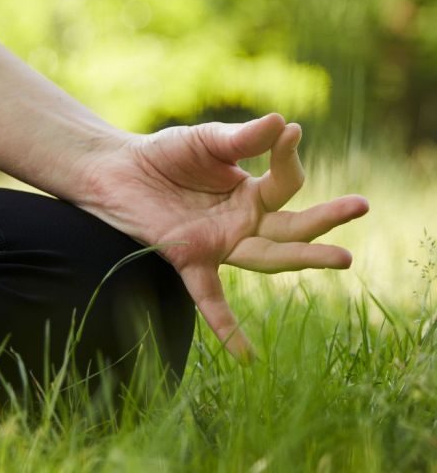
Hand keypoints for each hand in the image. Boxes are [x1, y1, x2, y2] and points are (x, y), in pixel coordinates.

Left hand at [80, 113, 368, 359]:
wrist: (116, 169)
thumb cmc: (164, 154)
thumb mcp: (205, 141)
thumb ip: (240, 138)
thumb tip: (281, 122)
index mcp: (250, 193)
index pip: (285, 183)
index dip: (288, 158)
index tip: (289, 133)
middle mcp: (242, 222)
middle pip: (291, 227)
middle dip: (326, 218)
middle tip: (361, 205)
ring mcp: (219, 243)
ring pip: (268, 257)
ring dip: (303, 258)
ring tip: (341, 257)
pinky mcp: (190, 258)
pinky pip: (211, 298)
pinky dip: (226, 326)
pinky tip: (246, 356)